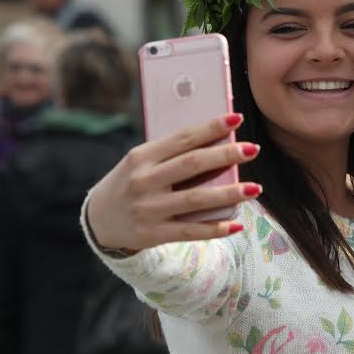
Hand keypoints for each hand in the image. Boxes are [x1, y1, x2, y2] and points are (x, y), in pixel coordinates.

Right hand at [87, 113, 261, 250]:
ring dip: (229, 194)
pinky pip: (190, 231)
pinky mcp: (153, 235)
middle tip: (253, 149)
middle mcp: (143, 181)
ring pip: (196, 200)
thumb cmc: (131, 182)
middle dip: (225, 156)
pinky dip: (215, 228)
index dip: (211, 128)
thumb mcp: (141, 161)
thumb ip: (171, 154)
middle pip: (192, 165)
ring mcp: (148, 209)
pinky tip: (237, 223)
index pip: (182, 138)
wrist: (99, 219)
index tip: (237, 119)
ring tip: (255, 188)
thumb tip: (218, 142)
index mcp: (142, 156)